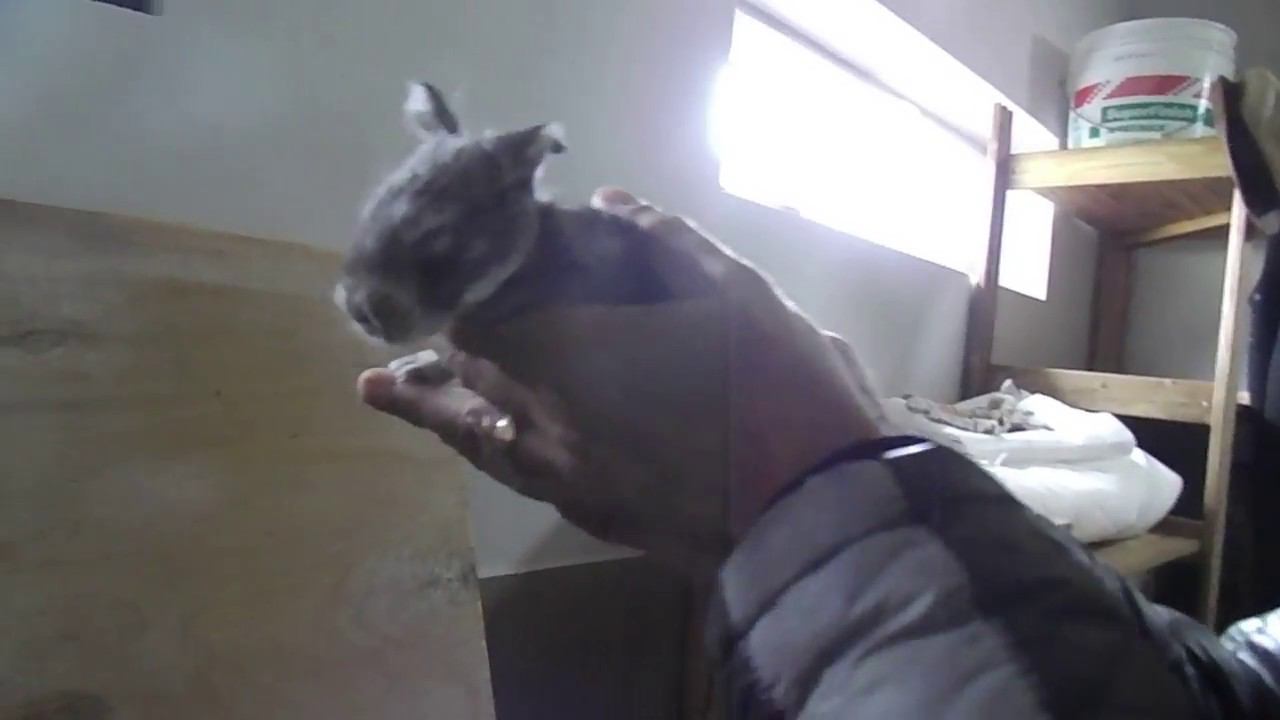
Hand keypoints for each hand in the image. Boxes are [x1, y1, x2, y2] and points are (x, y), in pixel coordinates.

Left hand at [359, 189, 884, 570]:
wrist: (813, 512)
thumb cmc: (777, 390)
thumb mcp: (736, 293)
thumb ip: (665, 242)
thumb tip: (613, 201)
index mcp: (572, 355)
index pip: (474, 317)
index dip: (452, 289)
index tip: (443, 266)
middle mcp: (545, 421)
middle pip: (464, 376)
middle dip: (439, 343)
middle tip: (416, 314)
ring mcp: (562, 479)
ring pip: (472, 439)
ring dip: (428, 407)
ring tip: (375, 390)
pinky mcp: (588, 516)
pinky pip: (517, 477)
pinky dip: (490, 449)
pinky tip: (486, 444)